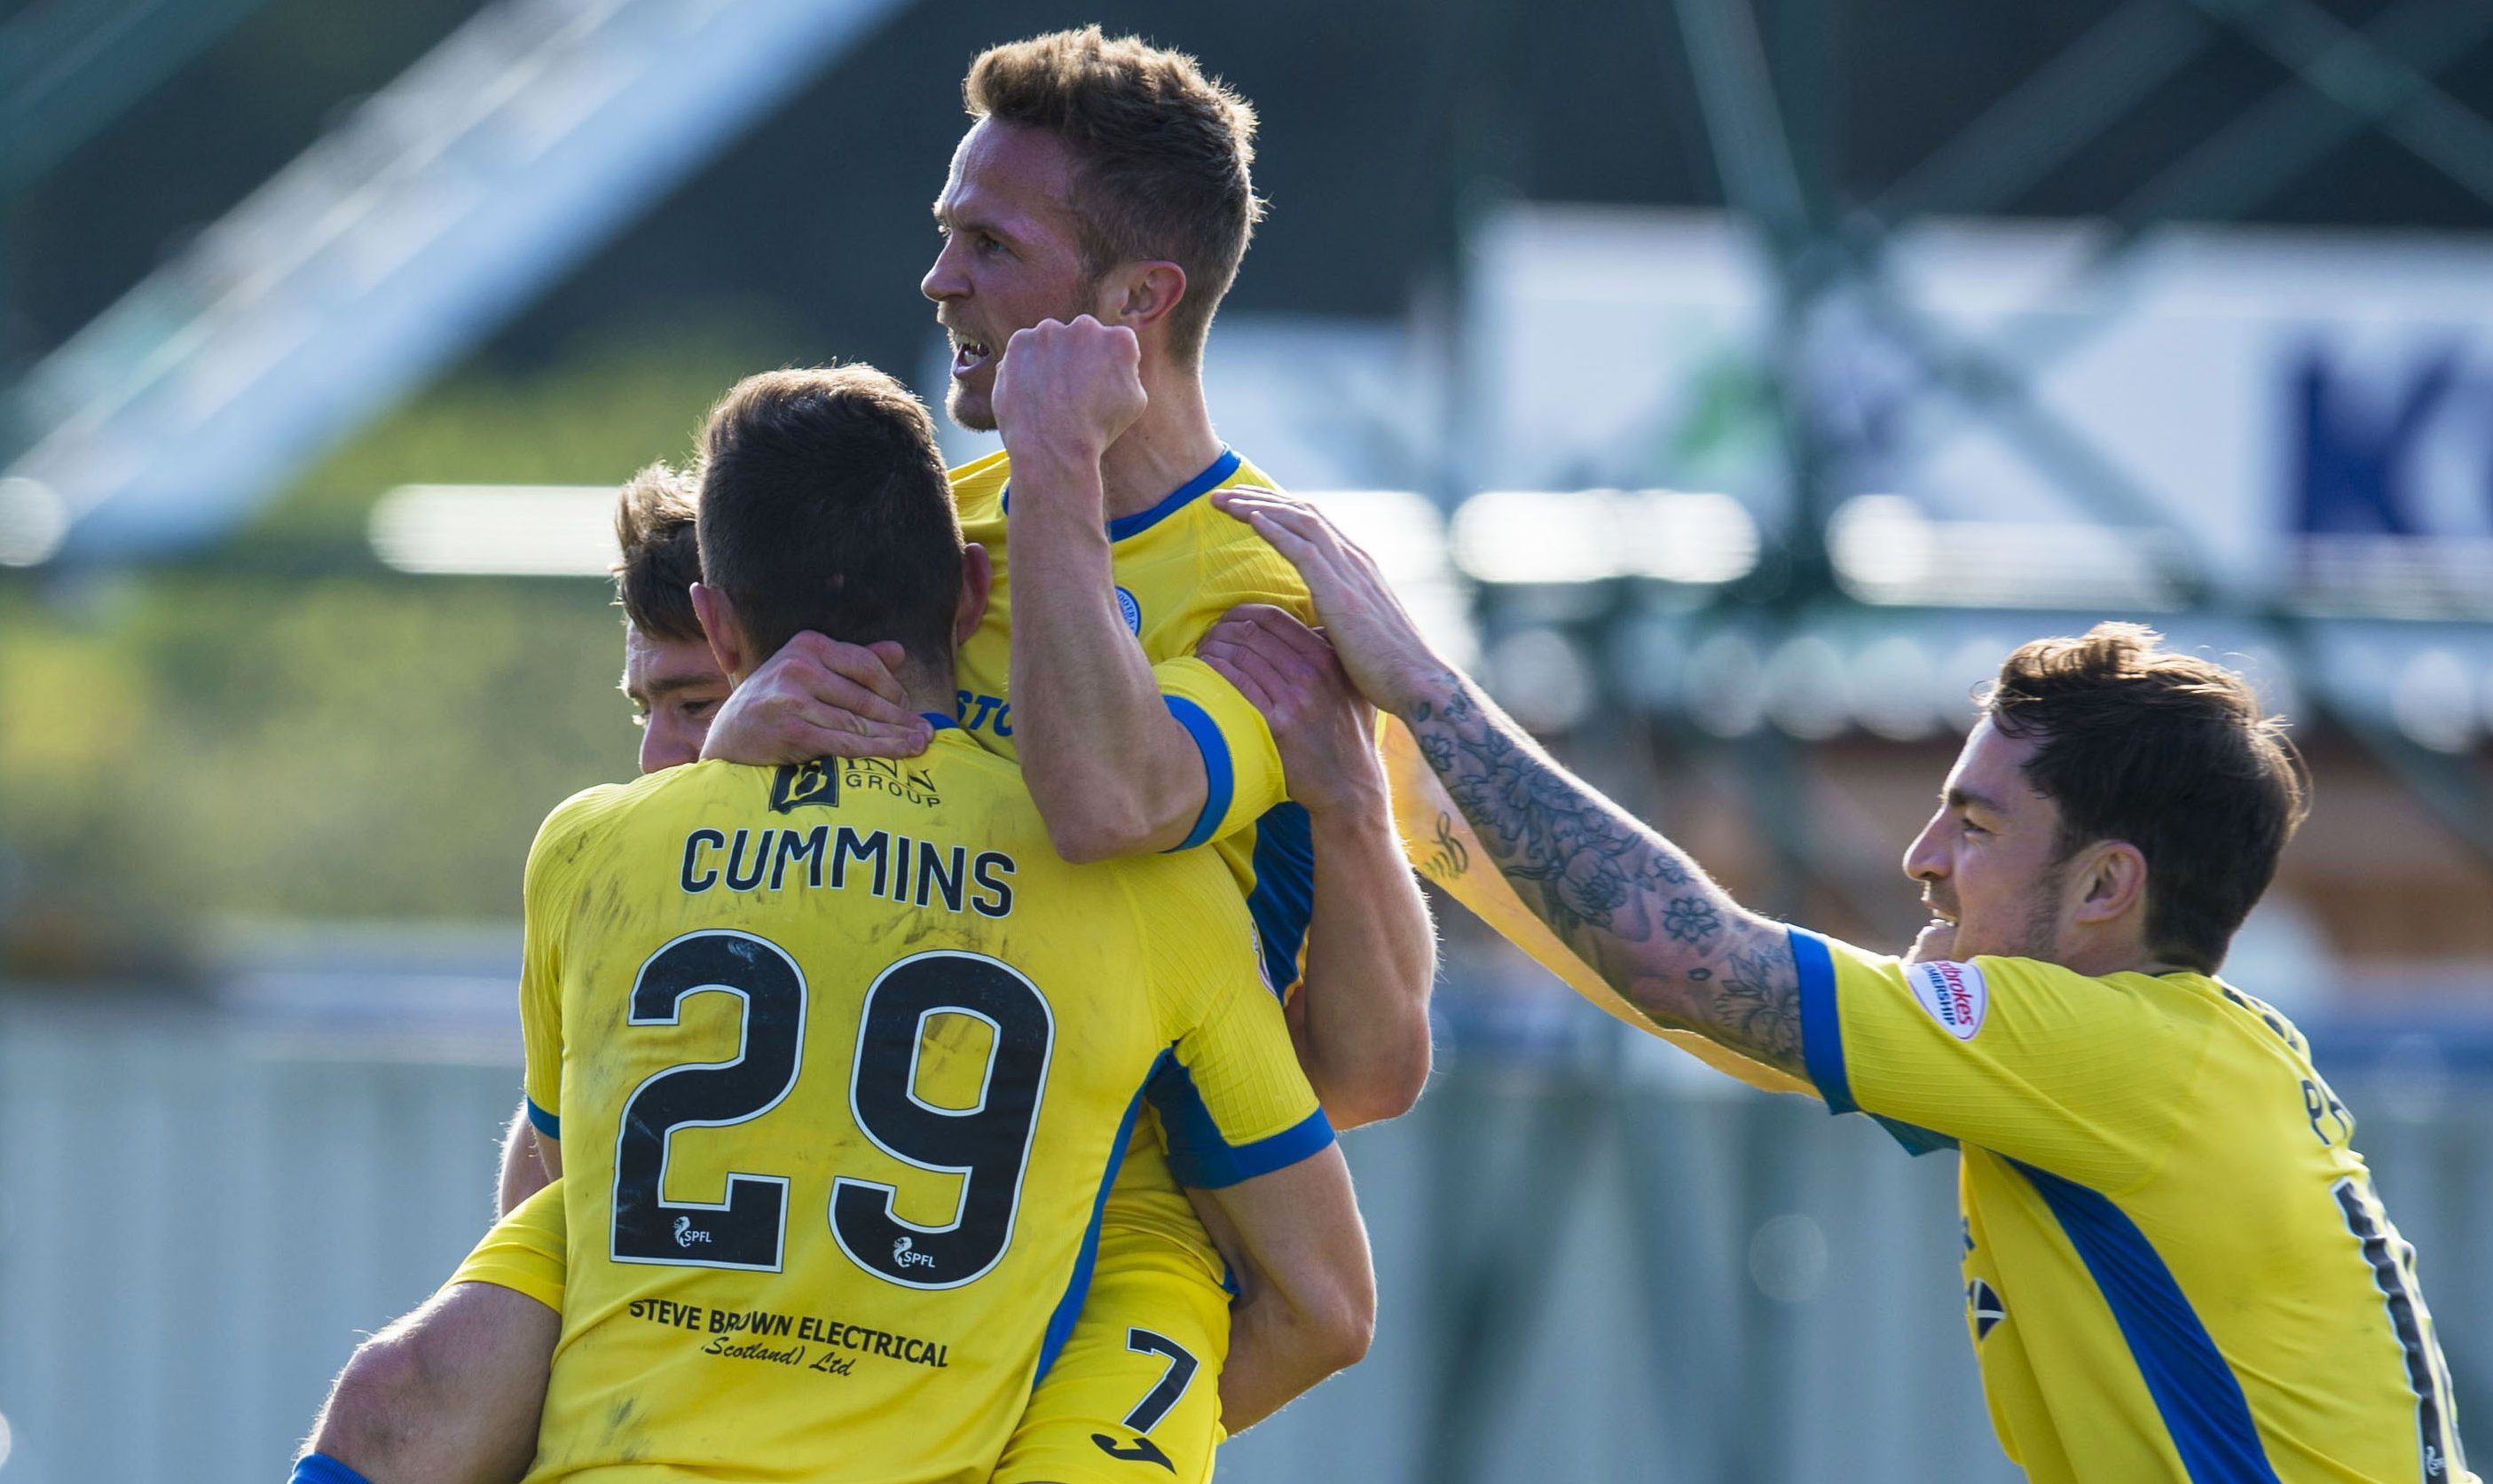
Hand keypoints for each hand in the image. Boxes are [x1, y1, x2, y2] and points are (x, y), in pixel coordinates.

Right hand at [700, 632, 932, 763]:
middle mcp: (799, 666)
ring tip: (920, 744)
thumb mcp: (805, 671)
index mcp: (807, 645)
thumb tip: (899, 651)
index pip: (865, 664)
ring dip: (895, 737)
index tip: (909, 707)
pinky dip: (875, 751)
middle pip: (864, 696)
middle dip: (900, 717)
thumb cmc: (773, 704)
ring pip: (858, 722)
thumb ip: (851, 661)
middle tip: (927, 732)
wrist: (729, 738)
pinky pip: (844, 743)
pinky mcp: (792, 730)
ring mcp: (793, 698)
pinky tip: (898, 754)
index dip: (893, 688)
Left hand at [991, 316, 1145, 478]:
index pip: (1115, 343)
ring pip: (1052, 342)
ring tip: (1050, 395)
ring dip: (1051, 360)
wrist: (1053, 448)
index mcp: (1120, 339)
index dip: (1108, 368)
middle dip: (1079, 358)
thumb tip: (1115, 357)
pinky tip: (1032, 392)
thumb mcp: (1135, 401)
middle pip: (1082, 337)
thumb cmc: (1097, 430)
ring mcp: (1049, 332)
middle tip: (1072, 392)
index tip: (1099, 389)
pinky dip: (1025, 366)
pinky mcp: (1019, 342)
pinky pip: (1025, 350)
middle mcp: (1085, 326)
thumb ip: (1128, 369)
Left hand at [1198, 604, 1385, 817]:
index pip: (1275, 617)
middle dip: (1223, 629)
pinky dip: (1216, 671)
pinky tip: (1205, 670)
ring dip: (1214, 648)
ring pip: (1241, 656)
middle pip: (1252, 633)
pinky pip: (1238, 685)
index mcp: (1328, 656)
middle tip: (1209, 636)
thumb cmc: (1348, 731)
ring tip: (1203, 652)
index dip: (1243, 613)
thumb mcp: (1355, 684)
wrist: (1349, 783)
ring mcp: (1295, 699)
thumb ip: (1335, 652)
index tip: (1229, 621)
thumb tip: (1310, 624)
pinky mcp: (1278, 725)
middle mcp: (1313, 673)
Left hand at [1211, 489, 1446, 716]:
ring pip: (1299, 521)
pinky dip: (1275, 530)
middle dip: (1259, 499)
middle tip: (1222, 495)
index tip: (1243, 505)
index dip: (1276, 509)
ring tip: (1224, 501)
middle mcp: (1354, 559)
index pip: (1312, 523)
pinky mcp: (1340, 592)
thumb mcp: (1354, 631)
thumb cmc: (1385, 668)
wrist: (1416, 683)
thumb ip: (1334, 616)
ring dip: (1258, 507)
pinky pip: (1302, 549)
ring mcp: (1350, 572)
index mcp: (1357, 566)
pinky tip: (1249, 519)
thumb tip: (1314, 624)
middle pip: (1301, 511)